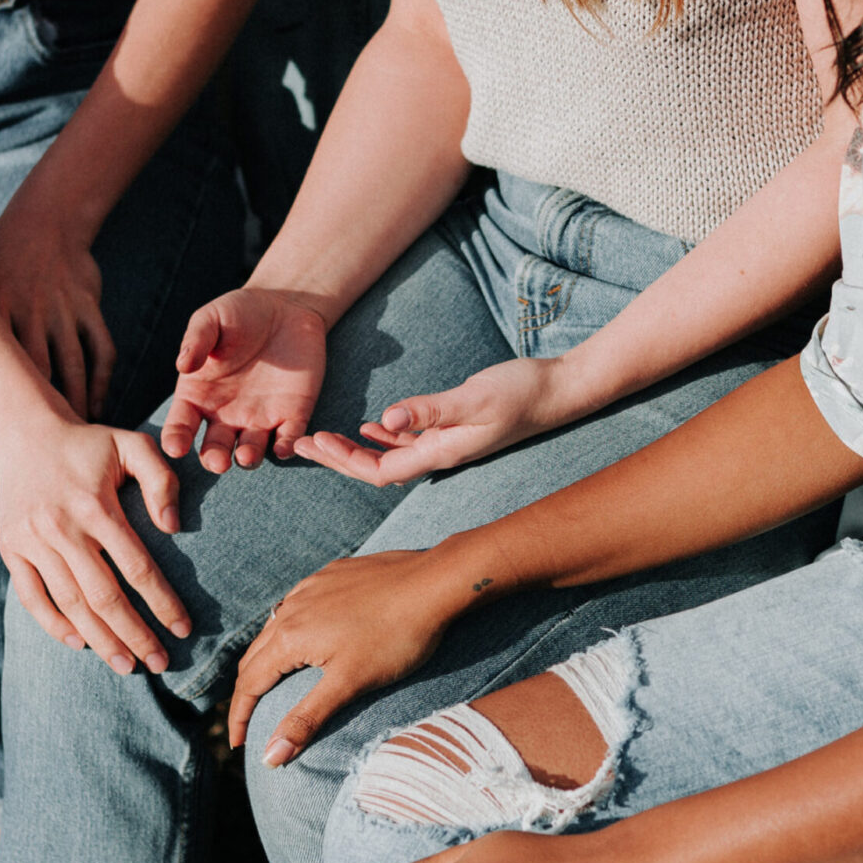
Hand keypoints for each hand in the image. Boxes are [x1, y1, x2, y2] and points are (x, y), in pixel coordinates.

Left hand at [0, 210, 112, 419]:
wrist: (45, 220)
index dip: (2, 404)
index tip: (2, 439)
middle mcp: (31, 310)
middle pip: (40, 371)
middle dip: (44, 411)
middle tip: (42, 449)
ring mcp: (63, 308)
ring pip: (75, 365)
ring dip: (77, 402)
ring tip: (74, 436)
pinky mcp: (90, 306)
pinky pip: (103, 349)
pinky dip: (102, 380)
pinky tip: (97, 405)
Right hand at [0, 419, 189, 673]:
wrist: (25, 436)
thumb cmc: (90, 445)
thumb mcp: (133, 445)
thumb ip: (161, 480)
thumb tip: (173, 528)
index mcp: (96, 505)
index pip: (136, 567)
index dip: (162, 602)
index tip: (183, 629)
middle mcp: (62, 527)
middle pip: (103, 596)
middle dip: (134, 634)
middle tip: (159, 663)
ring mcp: (32, 541)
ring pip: (69, 603)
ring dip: (100, 639)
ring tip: (126, 665)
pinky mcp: (11, 549)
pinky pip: (31, 597)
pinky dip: (53, 624)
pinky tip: (80, 643)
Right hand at [161, 288, 328, 472]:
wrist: (284, 307)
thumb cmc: (239, 313)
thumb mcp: (212, 319)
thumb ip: (197, 340)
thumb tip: (182, 364)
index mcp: (199, 395)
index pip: (182, 424)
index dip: (176, 438)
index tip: (175, 447)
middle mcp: (225, 414)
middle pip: (215, 448)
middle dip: (214, 459)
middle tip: (217, 461)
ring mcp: (259, 418)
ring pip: (250, 450)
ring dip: (247, 458)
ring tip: (245, 455)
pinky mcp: (292, 414)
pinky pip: (288, 438)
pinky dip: (287, 446)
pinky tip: (284, 447)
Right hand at [228, 550, 464, 764]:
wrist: (434, 582)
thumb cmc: (396, 637)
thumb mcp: (349, 683)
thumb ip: (306, 719)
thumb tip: (269, 757)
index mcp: (290, 635)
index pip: (249, 682)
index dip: (239, 716)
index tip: (236, 744)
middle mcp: (292, 607)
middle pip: (255, 654)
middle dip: (247, 689)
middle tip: (248, 719)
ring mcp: (311, 586)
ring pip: (275, 627)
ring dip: (267, 657)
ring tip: (272, 682)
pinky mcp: (332, 574)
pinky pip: (298, 604)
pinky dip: (290, 629)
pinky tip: (307, 635)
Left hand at [292, 357, 586, 485]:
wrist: (560, 391)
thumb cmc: (522, 392)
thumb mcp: (473, 397)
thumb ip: (430, 410)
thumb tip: (384, 422)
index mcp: (440, 454)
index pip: (378, 470)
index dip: (342, 461)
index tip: (313, 442)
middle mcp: (440, 456)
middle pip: (377, 469)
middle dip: (338, 460)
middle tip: (301, 444)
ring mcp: (448, 446)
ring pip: (390, 457)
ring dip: (355, 450)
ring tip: (323, 438)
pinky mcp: (455, 432)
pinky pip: (410, 443)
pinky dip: (385, 437)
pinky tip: (371, 426)